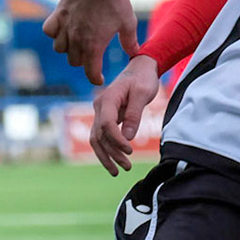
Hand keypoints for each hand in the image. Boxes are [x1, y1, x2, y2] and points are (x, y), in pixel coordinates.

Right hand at [43, 0, 138, 86]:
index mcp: (94, 46)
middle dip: (83, 61)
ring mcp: (65, 27)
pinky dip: (54, 33)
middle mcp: (76, 40)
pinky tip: (62, 29)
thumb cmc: (116, 1)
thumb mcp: (128, 23)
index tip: (99, 78)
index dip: (96, 78)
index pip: (90, 73)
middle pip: (74, 61)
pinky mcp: (58, 14)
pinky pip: (49, 31)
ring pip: (60, 49)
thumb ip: (129, 42)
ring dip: (68, 48)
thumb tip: (134, 53)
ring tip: (77, 41)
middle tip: (91, 54)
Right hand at [90, 56, 160, 173]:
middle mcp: (100, 106)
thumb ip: (134, 115)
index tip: (130, 151)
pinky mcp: (105, 117)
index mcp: (108, 99)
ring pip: (96, 139)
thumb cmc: (143, 79)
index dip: (117, 141)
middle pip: (99, 135)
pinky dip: (106, 150)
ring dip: (107, 156)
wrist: (141, 68)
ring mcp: (100, 112)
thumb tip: (128, 137)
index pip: (107, 124)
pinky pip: (101, 136)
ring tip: (119, 170)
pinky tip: (114, 162)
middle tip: (127, 166)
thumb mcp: (142, 94)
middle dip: (112, 153)